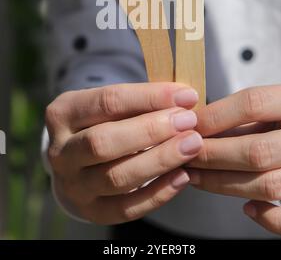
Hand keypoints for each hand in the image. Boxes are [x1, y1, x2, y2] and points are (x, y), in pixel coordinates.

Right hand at [46, 82, 201, 224]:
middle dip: (151, 130)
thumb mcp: (110, 104)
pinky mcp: (90, 212)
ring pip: (116, 177)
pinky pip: (126, 208)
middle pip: (104, 142)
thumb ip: (140, 101)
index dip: (149, 97)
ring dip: (159, 160)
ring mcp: (72, 186)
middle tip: (188, 121)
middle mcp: (60, 151)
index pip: (107, 101)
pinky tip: (183, 176)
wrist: (78, 162)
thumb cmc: (103, 123)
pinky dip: (158, 193)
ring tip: (192, 145)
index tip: (185, 95)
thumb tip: (184, 98)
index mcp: (63, 113)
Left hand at [188, 83, 280, 235]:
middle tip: (185, 156)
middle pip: (256, 151)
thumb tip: (199, 124)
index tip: (189, 125)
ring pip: (270, 186)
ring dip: (224, 185)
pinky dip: (269, 219)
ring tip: (197, 178)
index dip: (215, 116)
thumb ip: (248, 114)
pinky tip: (247, 208)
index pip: (253, 104)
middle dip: (212, 156)